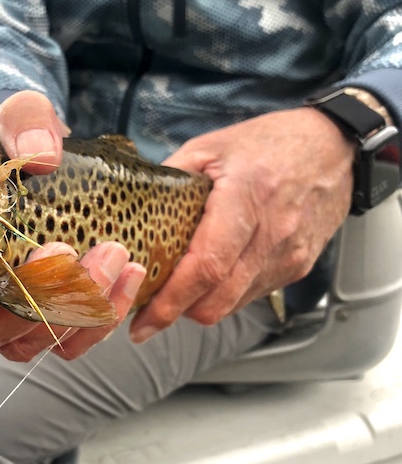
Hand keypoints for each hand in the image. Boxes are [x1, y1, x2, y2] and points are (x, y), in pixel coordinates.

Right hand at [0, 90, 142, 359]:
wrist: (41, 164)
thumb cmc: (7, 143)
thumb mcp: (13, 118)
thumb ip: (21, 123)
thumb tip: (42, 154)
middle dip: (11, 311)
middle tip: (60, 254)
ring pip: (18, 345)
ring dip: (66, 311)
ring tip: (112, 255)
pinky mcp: (37, 315)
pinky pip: (63, 338)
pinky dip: (99, 314)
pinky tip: (129, 273)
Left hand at [130, 107, 353, 342]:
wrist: (332, 147)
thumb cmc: (269, 142)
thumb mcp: (208, 148)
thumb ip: (168, 181)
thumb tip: (131, 213)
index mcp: (247, 197)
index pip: (207, 266)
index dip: (171, 300)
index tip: (142, 321)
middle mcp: (274, 234)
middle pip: (219, 299)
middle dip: (177, 313)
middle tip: (147, 312)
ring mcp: (290, 256)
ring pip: (233, 304)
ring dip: (200, 305)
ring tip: (175, 290)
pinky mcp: (298, 268)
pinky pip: (251, 295)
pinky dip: (224, 294)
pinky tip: (210, 276)